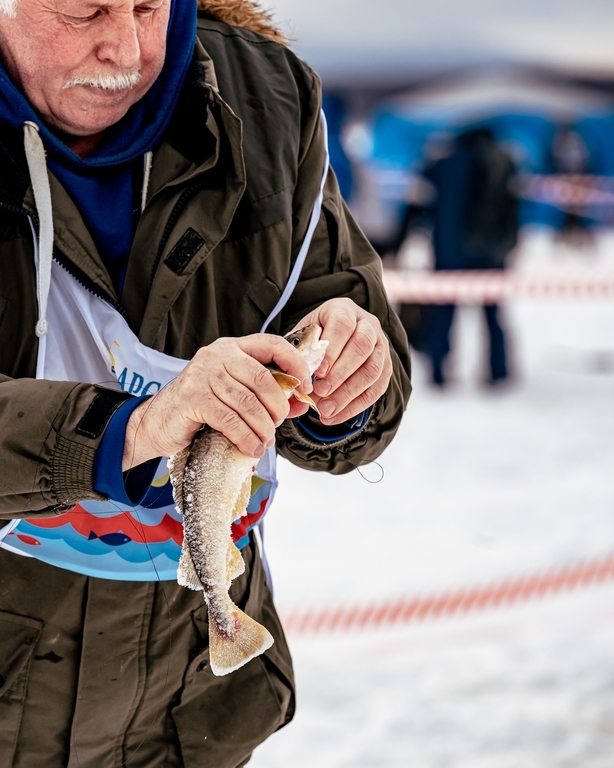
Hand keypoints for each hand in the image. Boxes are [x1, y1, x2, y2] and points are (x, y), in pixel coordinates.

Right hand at [122, 335, 311, 469]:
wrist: (158, 422)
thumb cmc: (201, 408)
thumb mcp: (236, 396)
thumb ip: (267, 397)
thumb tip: (301, 403)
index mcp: (233, 348)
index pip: (273, 344)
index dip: (295, 364)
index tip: (306, 387)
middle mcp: (218, 355)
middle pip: (262, 378)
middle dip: (277, 406)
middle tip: (277, 425)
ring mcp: (202, 374)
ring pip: (247, 402)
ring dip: (263, 427)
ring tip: (265, 442)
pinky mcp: (192, 398)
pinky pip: (229, 419)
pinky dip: (245, 437)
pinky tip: (251, 448)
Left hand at [293, 298, 391, 424]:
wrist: (334, 342)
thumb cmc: (313, 338)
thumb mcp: (302, 336)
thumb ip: (297, 351)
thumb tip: (292, 374)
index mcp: (344, 310)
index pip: (342, 325)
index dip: (332, 349)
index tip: (317, 371)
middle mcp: (368, 324)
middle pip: (362, 347)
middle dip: (340, 373)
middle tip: (320, 392)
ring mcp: (380, 346)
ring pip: (372, 370)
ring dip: (348, 394)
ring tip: (325, 410)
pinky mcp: (386, 368)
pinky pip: (376, 389)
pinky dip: (354, 406)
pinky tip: (335, 416)